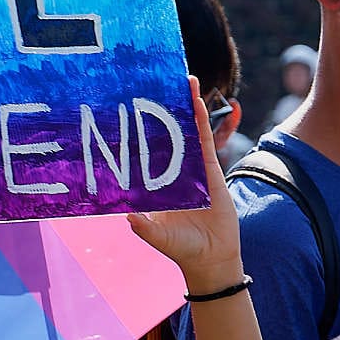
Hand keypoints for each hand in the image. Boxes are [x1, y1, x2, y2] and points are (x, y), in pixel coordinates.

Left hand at [126, 77, 243, 293]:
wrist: (211, 258)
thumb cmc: (181, 247)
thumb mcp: (156, 236)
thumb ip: (142, 226)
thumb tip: (127, 216)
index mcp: (155, 182)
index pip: (145, 149)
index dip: (139, 129)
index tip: (129, 106)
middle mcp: (172, 171)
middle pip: (166, 133)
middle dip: (164, 109)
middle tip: (158, 81)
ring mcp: (192, 168)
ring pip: (188, 131)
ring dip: (187, 106)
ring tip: (186, 81)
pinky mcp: (211, 170)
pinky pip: (206, 141)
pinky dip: (202, 122)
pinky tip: (198, 103)